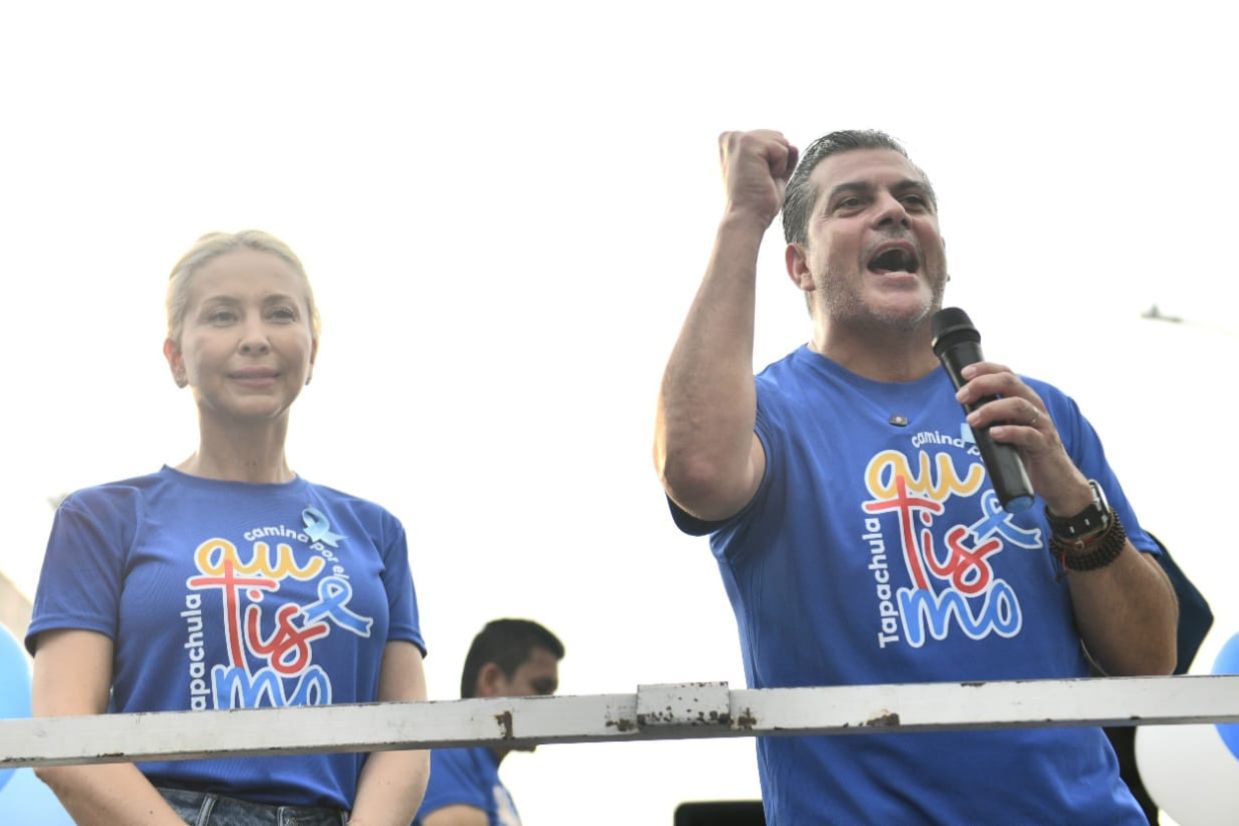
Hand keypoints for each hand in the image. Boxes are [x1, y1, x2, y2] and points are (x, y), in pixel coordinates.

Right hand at [718, 130, 798, 228]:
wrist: (747, 217)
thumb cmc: (757, 202)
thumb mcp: (771, 175)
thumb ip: (780, 159)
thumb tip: (793, 146)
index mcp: (732, 142)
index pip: (771, 139)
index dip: (772, 162)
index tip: (756, 178)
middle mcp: (731, 136)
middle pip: (777, 136)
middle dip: (777, 161)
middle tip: (760, 180)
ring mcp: (738, 138)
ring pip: (781, 141)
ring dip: (778, 165)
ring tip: (761, 179)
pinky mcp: (747, 143)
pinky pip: (782, 149)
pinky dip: (780, 167)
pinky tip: (763, 178)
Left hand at [954, 361, 1093, 515]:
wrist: (1055, 479)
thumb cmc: (1027, 451)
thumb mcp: (1008, 427)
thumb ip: (992, 415)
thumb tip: (964, 405)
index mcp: (1024, 398)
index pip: (1006, 373)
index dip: (985, 369)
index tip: (964, 373)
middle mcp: (1034, 406)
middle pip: (1010, 382)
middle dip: (983, 385)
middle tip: (961, 396)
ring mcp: (1041, 424)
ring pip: (1018, 405)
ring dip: (991, 409)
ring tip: (971, 419)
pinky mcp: (1044, 444)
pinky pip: (1028, 434)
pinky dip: (1009, 431)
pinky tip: (993, 434)